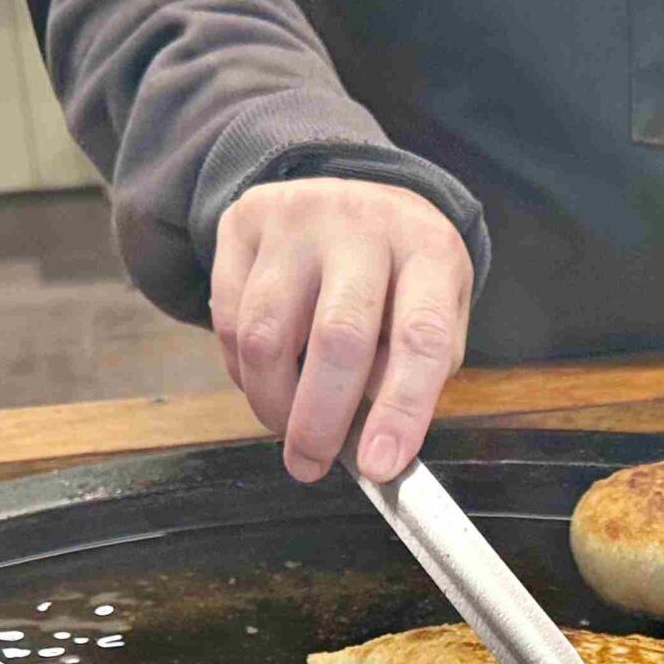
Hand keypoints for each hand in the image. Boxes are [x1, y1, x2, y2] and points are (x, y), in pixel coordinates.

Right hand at [211, 177, 473, 483]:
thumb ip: (411, 376)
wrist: (356, 195)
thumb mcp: (436, 316)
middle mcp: (363, 224)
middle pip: (337, 336)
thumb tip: (368, 445)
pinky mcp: (243, 223)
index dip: (401, 410)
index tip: (378, 468)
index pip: (421, 337)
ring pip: (264, 335)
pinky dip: (243, 372)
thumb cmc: (401, 278)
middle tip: (309, 466)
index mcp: (428, 250)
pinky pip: (227, 321)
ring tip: (287, 426)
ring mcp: (297, 218)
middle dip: (319, 421)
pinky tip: (266, 378)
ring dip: (271, 402)